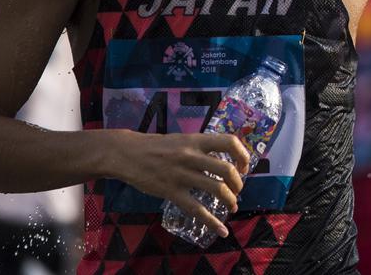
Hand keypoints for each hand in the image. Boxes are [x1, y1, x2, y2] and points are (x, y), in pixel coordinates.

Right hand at [114, 132, 250, 237]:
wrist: (126, 154)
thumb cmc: (156, 147)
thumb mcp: (181, 139)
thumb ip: (200, 148)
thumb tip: (221, 158)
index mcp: (195, 140)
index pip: (229, 142)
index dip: (242, 155)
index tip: (243, 166)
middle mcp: (191, 156)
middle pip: (227, 170)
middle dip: (238, 184)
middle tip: (237, 190)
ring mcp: (181, 175)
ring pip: (216, 189)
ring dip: (230, 200)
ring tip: (232, 205)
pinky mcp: (171, 192)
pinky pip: (197, 210)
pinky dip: (212, 222)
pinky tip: (222, 230)